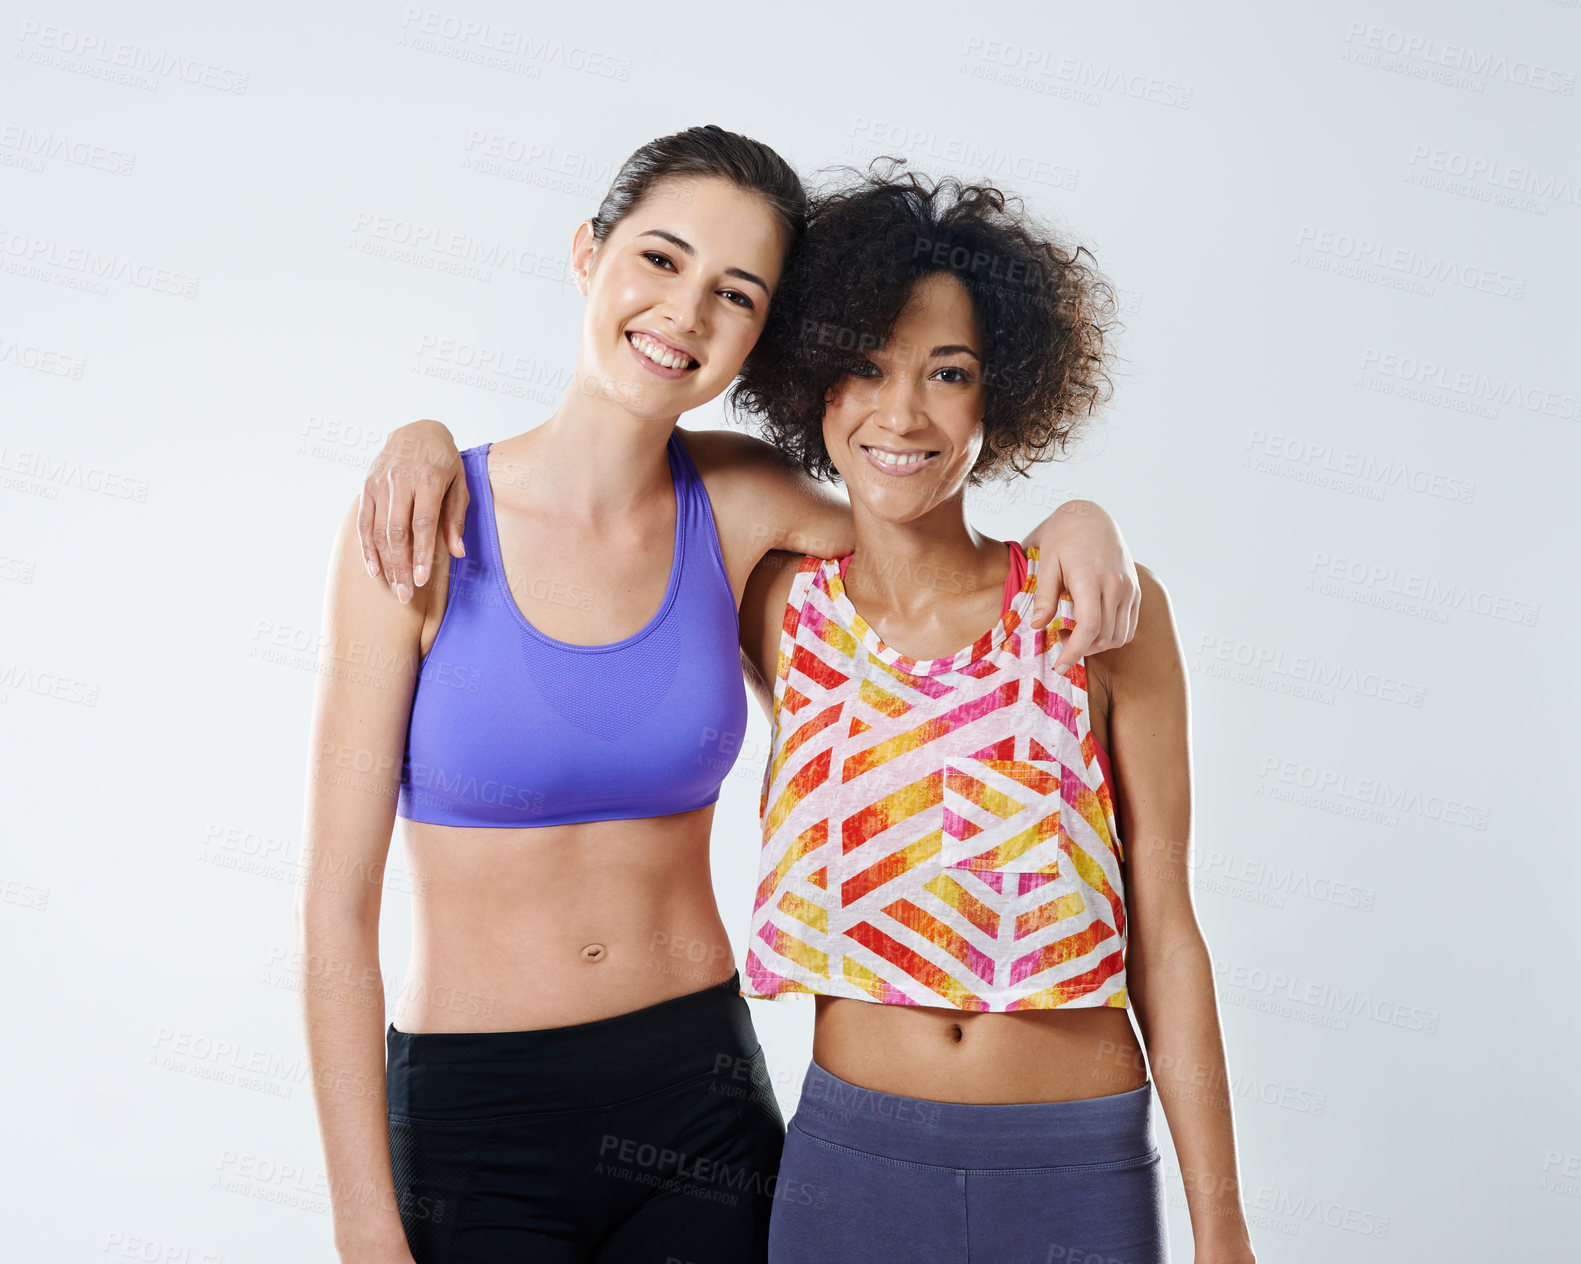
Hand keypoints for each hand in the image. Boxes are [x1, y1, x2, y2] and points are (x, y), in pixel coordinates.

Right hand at [357, 420, 465, 602]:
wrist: (416, 430)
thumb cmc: (444, 461)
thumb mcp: (459, 483)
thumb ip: (456, 517)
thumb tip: (457, 552)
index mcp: (428, 478)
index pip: (423, 523)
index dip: (421, 554)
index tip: (422, 580)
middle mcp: (401, 480)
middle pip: (397, 531)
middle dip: (401, 566)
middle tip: (406, 595)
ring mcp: (380, 483)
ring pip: (378, 530)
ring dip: (385, 563)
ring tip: (394, 588)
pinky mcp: (366, 486)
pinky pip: (363, 522)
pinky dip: (366, 547)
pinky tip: (374, 569)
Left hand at [1027, 498, 1139, 674]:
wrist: (1090, 516)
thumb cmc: (1062, 538)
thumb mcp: (1046, 563)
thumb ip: (1044, 597)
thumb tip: (1037, 627)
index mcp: (1091, 578)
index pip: (1089, 628)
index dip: (1074, 652)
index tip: (1059, 666)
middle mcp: (1116, 585)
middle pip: (1104, 637)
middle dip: (1080, 648)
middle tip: (1058, 636)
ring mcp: (1130, 588)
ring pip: (1120, 636)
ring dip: (1097, 645)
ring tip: (1074, 631)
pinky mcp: (1135, 590)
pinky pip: (1129, 626)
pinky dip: (1112, 635)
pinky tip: (1092, 626)